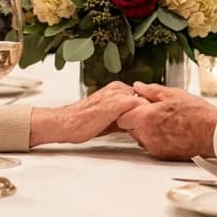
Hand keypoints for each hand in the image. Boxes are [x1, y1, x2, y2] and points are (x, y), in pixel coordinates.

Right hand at [29, 81, 145, 146]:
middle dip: (149, 112)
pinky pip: (138, 106)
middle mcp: (118, 88)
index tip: (152, 120)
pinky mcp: (116, 103)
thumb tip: (139, 124)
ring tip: (145, 128)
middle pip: (146, 98)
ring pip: (145, 102)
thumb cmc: (82, 122)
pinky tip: (140, 128)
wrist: (65, 123)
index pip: (142, 96)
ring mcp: (117, 94)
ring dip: (147, 114)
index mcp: (116, 89)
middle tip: (150, 125)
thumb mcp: (109, 118)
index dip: (148, 109)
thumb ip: (124, 117)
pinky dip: (142, 116)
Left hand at [117, 83, 216, 160]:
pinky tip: (169, 130)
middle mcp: (146, 135)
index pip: (122, 115)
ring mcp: (153, 147)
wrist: (213, 134)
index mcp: (146, 118)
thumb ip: (151, 91)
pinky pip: (150, 144)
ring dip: (145, 128)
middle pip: (129, 126)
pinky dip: (155, 138)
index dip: (129, 108)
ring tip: (164, 121)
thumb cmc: (197, 114)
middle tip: (153, 111)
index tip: (138, 104)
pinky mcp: (161, 155)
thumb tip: (138, 87)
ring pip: (139, 136)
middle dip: (137, 118)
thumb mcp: (173, 94)